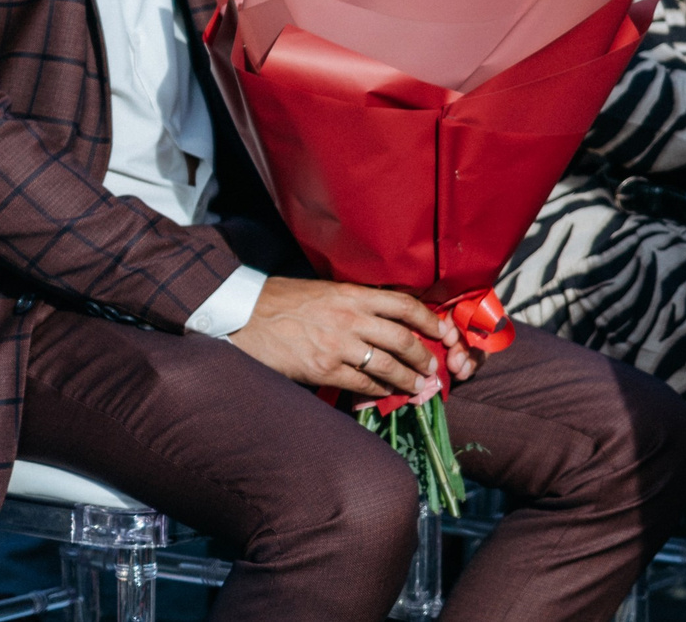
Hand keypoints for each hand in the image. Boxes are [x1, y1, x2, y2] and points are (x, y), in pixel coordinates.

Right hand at [229, 279, 468, 395]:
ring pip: (386, 365)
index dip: (429, 318)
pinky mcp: (323, 369)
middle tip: (431, 367)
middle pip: (402, 339)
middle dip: (422, 356)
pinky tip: (384, 394)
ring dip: (406, 378)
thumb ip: (355, 301)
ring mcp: (338, 345)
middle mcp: (351, 318)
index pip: (404, 305)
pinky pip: (360, 383)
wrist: (243, 316)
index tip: (441, 330)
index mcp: (354, 294)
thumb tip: (383, 316)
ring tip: (416, 386)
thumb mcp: (325, 290)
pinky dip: (377, 391)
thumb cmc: (282, 300)